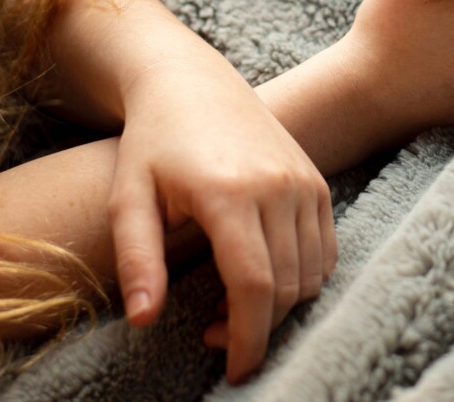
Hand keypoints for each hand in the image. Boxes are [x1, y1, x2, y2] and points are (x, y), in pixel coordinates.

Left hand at [108, 49, 335, 383]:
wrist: (192, 82)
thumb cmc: (152, 142)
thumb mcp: (128, 198)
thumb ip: (138, 260)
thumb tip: (145, 321)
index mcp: (228, 193)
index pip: (254, 286)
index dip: (247, 339)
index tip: (233, 371)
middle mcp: (277, 186)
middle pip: (287, 288)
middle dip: (257, 328)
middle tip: (214, 334)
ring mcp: (304, 181)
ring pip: (312, 274)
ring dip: (280, 305)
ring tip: (233, 303)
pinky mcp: (317, 181)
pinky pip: (326, 250)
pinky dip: (303, 277)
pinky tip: (264, 276)